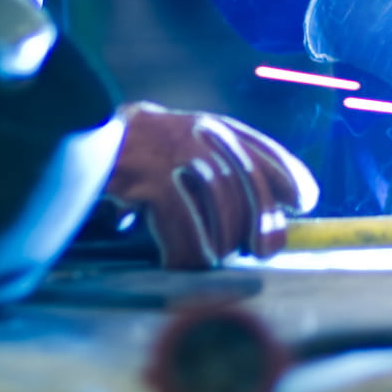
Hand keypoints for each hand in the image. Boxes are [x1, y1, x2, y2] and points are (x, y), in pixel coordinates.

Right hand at [105, 103, 318, 266]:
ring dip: (222, 244)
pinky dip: (186, 254)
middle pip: (250, 188)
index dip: (291, 178)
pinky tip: (180, 263)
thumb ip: (229, 163)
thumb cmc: (148, 147)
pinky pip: (182, 229)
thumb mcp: (193, 140)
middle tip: (261, 252)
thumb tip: (274, 208)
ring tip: (214, 259)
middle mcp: (204, 136)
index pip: (266, 153)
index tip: (304, 203)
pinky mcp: (151, 180)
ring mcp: (178, 156)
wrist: (87, 133)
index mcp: (218, 128)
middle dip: (263, 224)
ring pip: (220, 212)